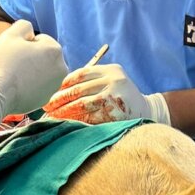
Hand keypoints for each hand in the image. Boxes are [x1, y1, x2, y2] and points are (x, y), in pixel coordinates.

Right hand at [0, 20, 66, 140]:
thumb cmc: (2, 62)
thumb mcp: (11, 35)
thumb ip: (24, 26)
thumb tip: (30, 33)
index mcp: (55, 50)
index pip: (40, 39)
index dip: (24, 43)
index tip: (15, 53)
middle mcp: (61, 69)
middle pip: (43, 56)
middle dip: (31, 57)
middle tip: (14, 64)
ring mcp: (54, 86)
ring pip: (41, 71)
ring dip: (31, 71)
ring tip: (14, 76)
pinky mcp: (45, 99)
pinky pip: (37, 86)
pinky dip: (28, 85)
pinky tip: (16, 88)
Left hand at [43, 62, 169, 124]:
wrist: (148, 112)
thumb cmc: (121, 97)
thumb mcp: (111, 82)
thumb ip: (91, 83)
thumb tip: (57, 92)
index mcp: (111, 70)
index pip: (81, 74)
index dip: (63, 84)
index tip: (50, 93)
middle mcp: (115, 80)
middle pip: (79, 89)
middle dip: (59, 100)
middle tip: (46, 107)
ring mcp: (116, 96)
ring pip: (82, 104)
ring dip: (65, 112)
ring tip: (53, 117)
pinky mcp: (117, 113)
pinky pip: (91, 118)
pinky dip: (77, 121)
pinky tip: (68, 124)